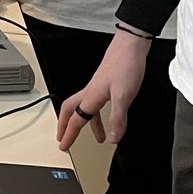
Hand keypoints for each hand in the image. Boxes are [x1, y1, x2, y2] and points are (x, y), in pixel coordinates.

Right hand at [58, 31, 149, 149]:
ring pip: (84, 108)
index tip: (64, 146)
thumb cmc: (125, 66)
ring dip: (86, 123)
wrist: (130, 47)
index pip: (76, 120)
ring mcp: (97, 87)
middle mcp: (90, 92)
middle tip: (62, 138)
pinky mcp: (105, 84)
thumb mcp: (123, 97)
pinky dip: (100, 114)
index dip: (69, 135)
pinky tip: (109, 117)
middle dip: (65, 126)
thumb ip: (117, 119)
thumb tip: (112, 138)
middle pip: (70, 111)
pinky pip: (96, 103)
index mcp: (91, 97)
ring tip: (96, 137)